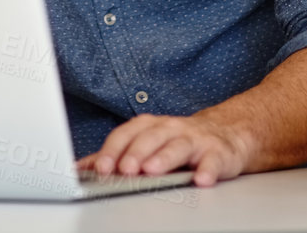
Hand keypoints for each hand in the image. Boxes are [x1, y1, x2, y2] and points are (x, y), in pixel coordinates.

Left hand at [76, 113, 251, 186]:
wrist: (226, 135)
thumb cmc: (179, 141)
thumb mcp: (145, 143)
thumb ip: (115, 156)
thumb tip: (80, 168)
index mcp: (150, 126)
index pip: (127, 134)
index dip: (113, 150)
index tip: (100, 167)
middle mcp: (171, 128)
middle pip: (151, 138)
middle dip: (136, 153)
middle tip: (125, 170)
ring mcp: (195, 139)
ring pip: (178, 146)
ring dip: (164, 158)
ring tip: (152, 171)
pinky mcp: (218, 153)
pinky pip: (212, 161)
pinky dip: (207, 170)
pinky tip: (201, 179)